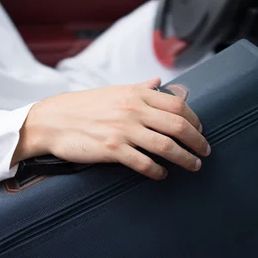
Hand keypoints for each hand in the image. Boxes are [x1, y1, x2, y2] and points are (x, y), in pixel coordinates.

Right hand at [12, 78, 210, 179]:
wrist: (52, 120)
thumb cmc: (82, 106)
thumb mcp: (113, 91)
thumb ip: (140, 88)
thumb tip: (160, 82)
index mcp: (135, 93)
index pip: (178, 104)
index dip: (195, 120)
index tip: (200, 131)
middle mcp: (133, 109)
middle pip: (179, 125)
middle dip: (197, 141)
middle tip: (204, 151)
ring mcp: (123, 130)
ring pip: (167, 147)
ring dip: (185, 159)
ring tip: (193, 166)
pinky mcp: (112, 149)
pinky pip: (145, 163)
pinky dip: (158, 172)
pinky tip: (162, 174)